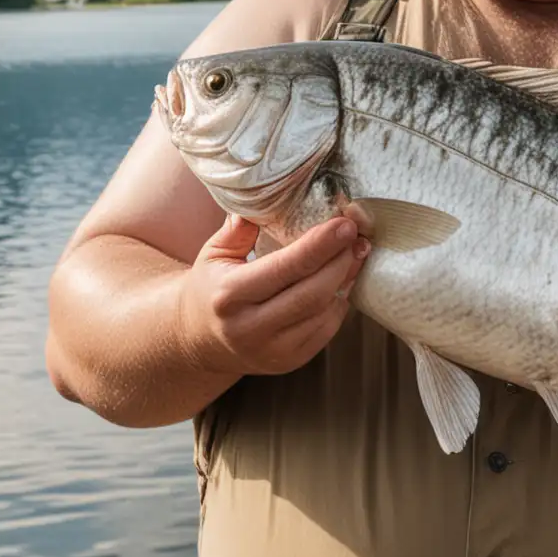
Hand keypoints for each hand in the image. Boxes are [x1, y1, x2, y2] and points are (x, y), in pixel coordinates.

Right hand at [177, 214, 369, 377]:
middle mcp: (250, 327)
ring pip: (323, 312)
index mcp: (229, 295)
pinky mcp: (290, 362)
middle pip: (312, 293)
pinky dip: (339, 302)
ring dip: (346, 280)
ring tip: (355, 253)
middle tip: (357, 236)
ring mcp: (272, 350)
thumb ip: (240, 227)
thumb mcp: (214, 253)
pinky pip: (326, 329)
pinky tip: (342, 280)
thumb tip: (270, 195)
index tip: (345, 224)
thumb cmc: (211, 288)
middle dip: (341, 261)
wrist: (200, 341)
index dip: (320, 245)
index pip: (285, 268)